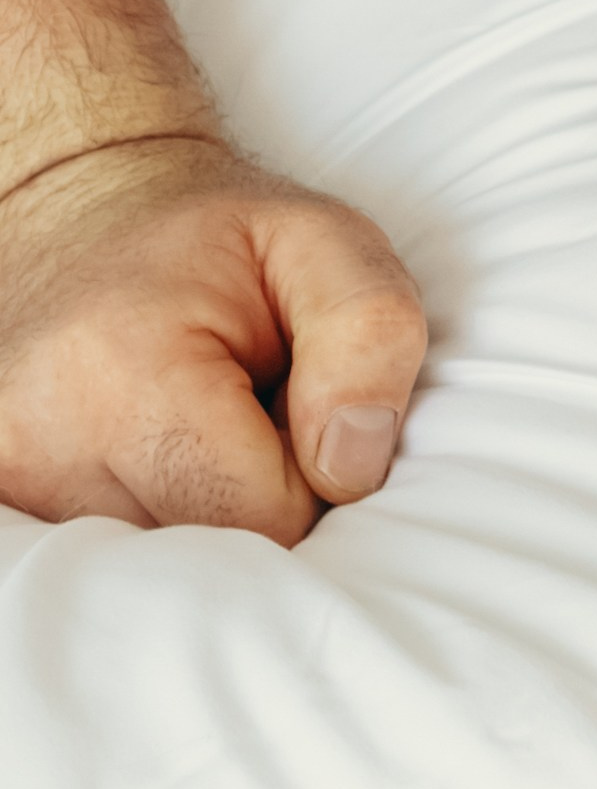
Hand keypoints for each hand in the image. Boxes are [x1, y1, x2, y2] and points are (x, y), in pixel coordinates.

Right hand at [0, 131, 426, 536]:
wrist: (81, 220)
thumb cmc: (219, 242)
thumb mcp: (328, 244)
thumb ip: (368, 335)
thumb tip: (351, 467)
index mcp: (124, 370)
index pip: (264, 519)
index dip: (308, 476)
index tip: (289, 403)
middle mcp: (37, 440)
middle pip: (207, 554)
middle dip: (253, 496)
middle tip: (243, 410)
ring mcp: (6, 479)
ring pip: (157, 569)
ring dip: (198, 509)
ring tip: (191, 425)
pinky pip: (109, 560)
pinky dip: (150, 516)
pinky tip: (148, 453)